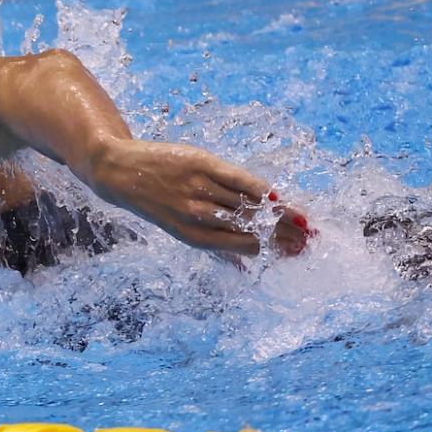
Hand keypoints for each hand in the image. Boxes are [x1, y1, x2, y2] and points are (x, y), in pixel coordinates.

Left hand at [82, 138, 310, 256]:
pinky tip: (278, 197)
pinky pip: (238, 179)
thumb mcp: (182, 229)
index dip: (275, 248)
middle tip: (310, 239)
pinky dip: (260, 188)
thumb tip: (247, 267)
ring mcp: (200, 189)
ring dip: (280, 214)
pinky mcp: (200, 165)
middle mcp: (199, 216)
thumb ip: (216, 246)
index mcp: (195, 237)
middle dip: (284, 235)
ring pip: (249, 205)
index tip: (298, 250)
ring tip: (302, 221)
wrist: (121, 172)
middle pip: (252, 227)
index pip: (246, 244)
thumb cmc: (157, 201)